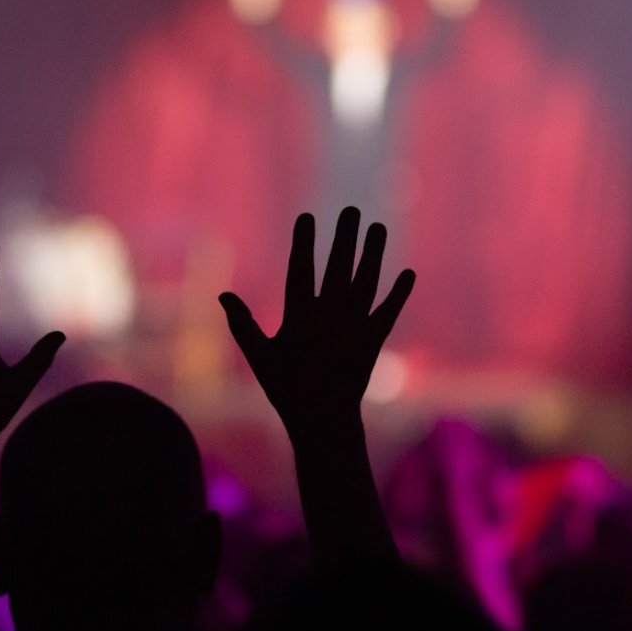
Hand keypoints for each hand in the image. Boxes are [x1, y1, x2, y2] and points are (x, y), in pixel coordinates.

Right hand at [219, 206, 414, 441]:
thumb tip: (223, 296)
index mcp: (300, 316)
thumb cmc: (286, 388)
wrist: (323, 420)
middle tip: (350, 210)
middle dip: (344, 237)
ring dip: (373, 254)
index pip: (301, 270)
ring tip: (378, 228)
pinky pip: (387, 312)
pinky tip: (408, 274)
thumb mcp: (259, 356)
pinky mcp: (373, 341)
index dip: (304, 242)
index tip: (307, 218)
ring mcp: (354, 327)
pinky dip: (398, 294)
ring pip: (366, 282)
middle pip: (338, 267)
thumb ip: (242, 323)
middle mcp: (330, 316)